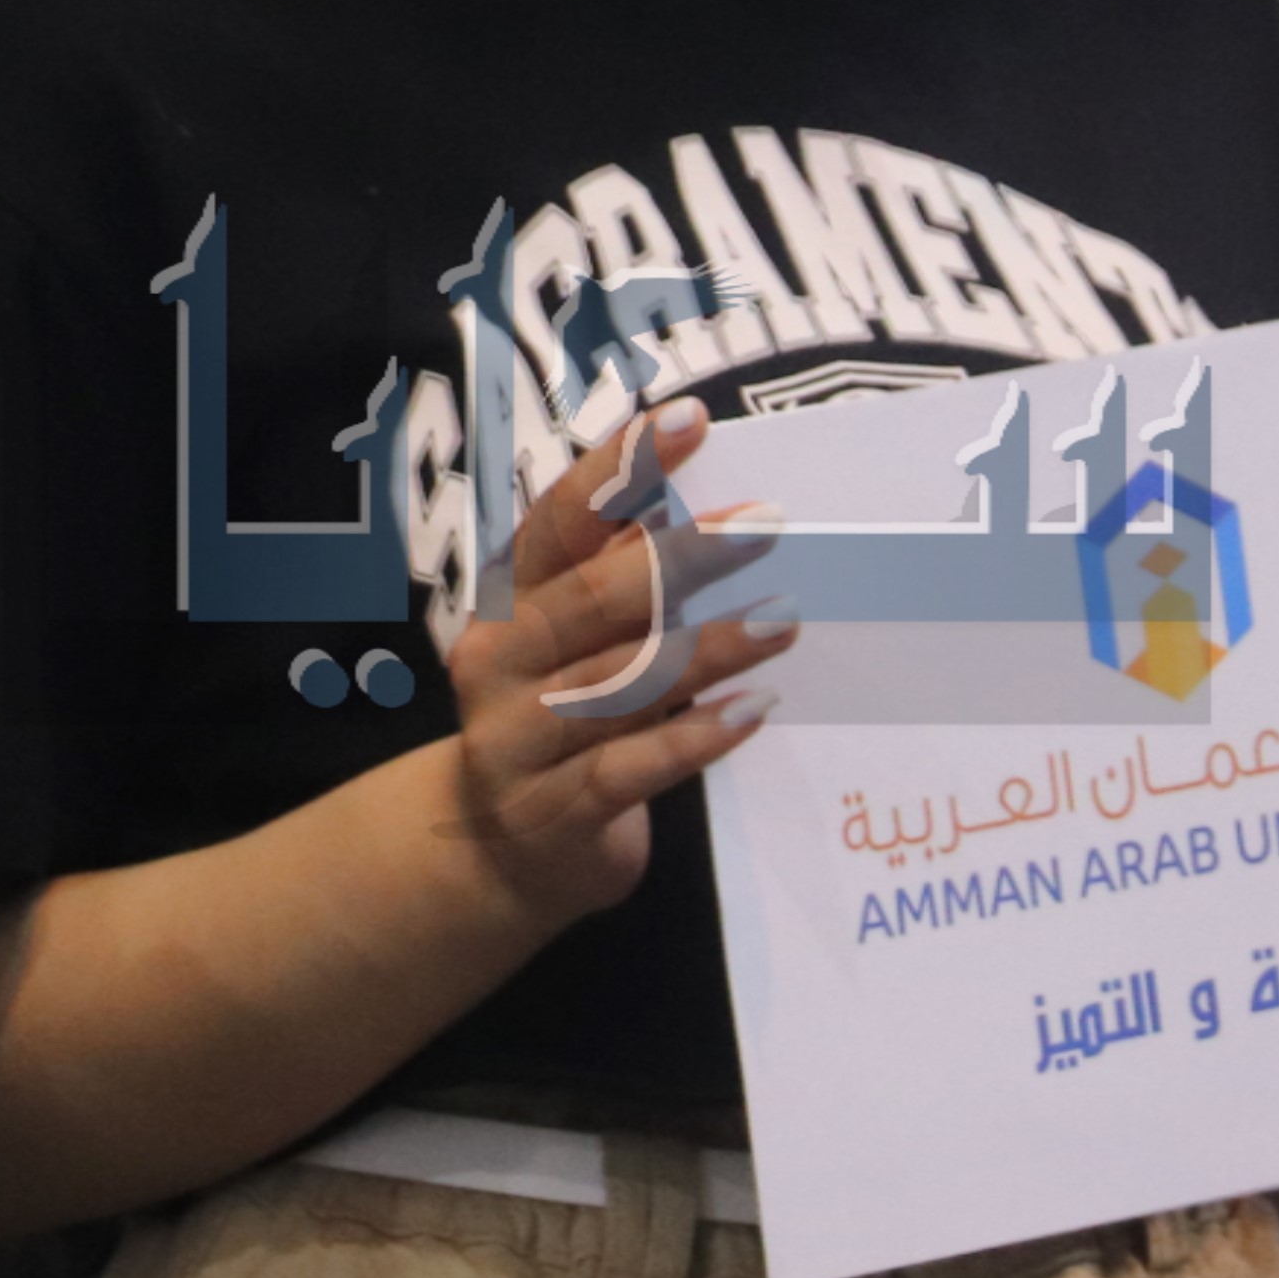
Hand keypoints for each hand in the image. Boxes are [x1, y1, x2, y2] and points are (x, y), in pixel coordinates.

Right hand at [435, 404, 788, 934]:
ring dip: (705, 649)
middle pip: (589, 598)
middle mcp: (495, 660)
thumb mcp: (578, 643)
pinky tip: (751, 711)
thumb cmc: (563, 721)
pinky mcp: (547, 813)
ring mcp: (513, 740)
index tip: (688, 419)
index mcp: (506, 600)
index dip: (617, 467)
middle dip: (680, 556)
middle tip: (766, 525)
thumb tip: (701, 496)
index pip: (557, 519)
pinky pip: (626, 771)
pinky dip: (691, 740)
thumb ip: (621, 572)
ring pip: (614, 685)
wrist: (499, 857)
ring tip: (783, 622)